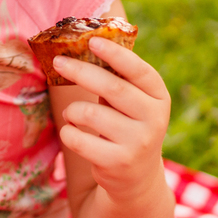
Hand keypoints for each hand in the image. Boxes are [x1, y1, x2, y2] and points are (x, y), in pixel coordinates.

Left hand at [54, 37, 170, 199]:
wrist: (136, 177)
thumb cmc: (127, 125)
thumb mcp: (133, 102)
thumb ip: (119, 78)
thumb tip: (86, 42)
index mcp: (159, 97)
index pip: (139, 70)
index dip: (115, 54)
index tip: (92, 40)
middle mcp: (154, 119)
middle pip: (112, 87)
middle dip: (80, 71)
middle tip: (58, 62)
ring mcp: (138, 143)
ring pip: (90, 113)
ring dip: (72, 110)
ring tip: (71, 114)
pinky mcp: (118, 163)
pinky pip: (79, 138)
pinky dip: (68, 131)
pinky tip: (72, 131)